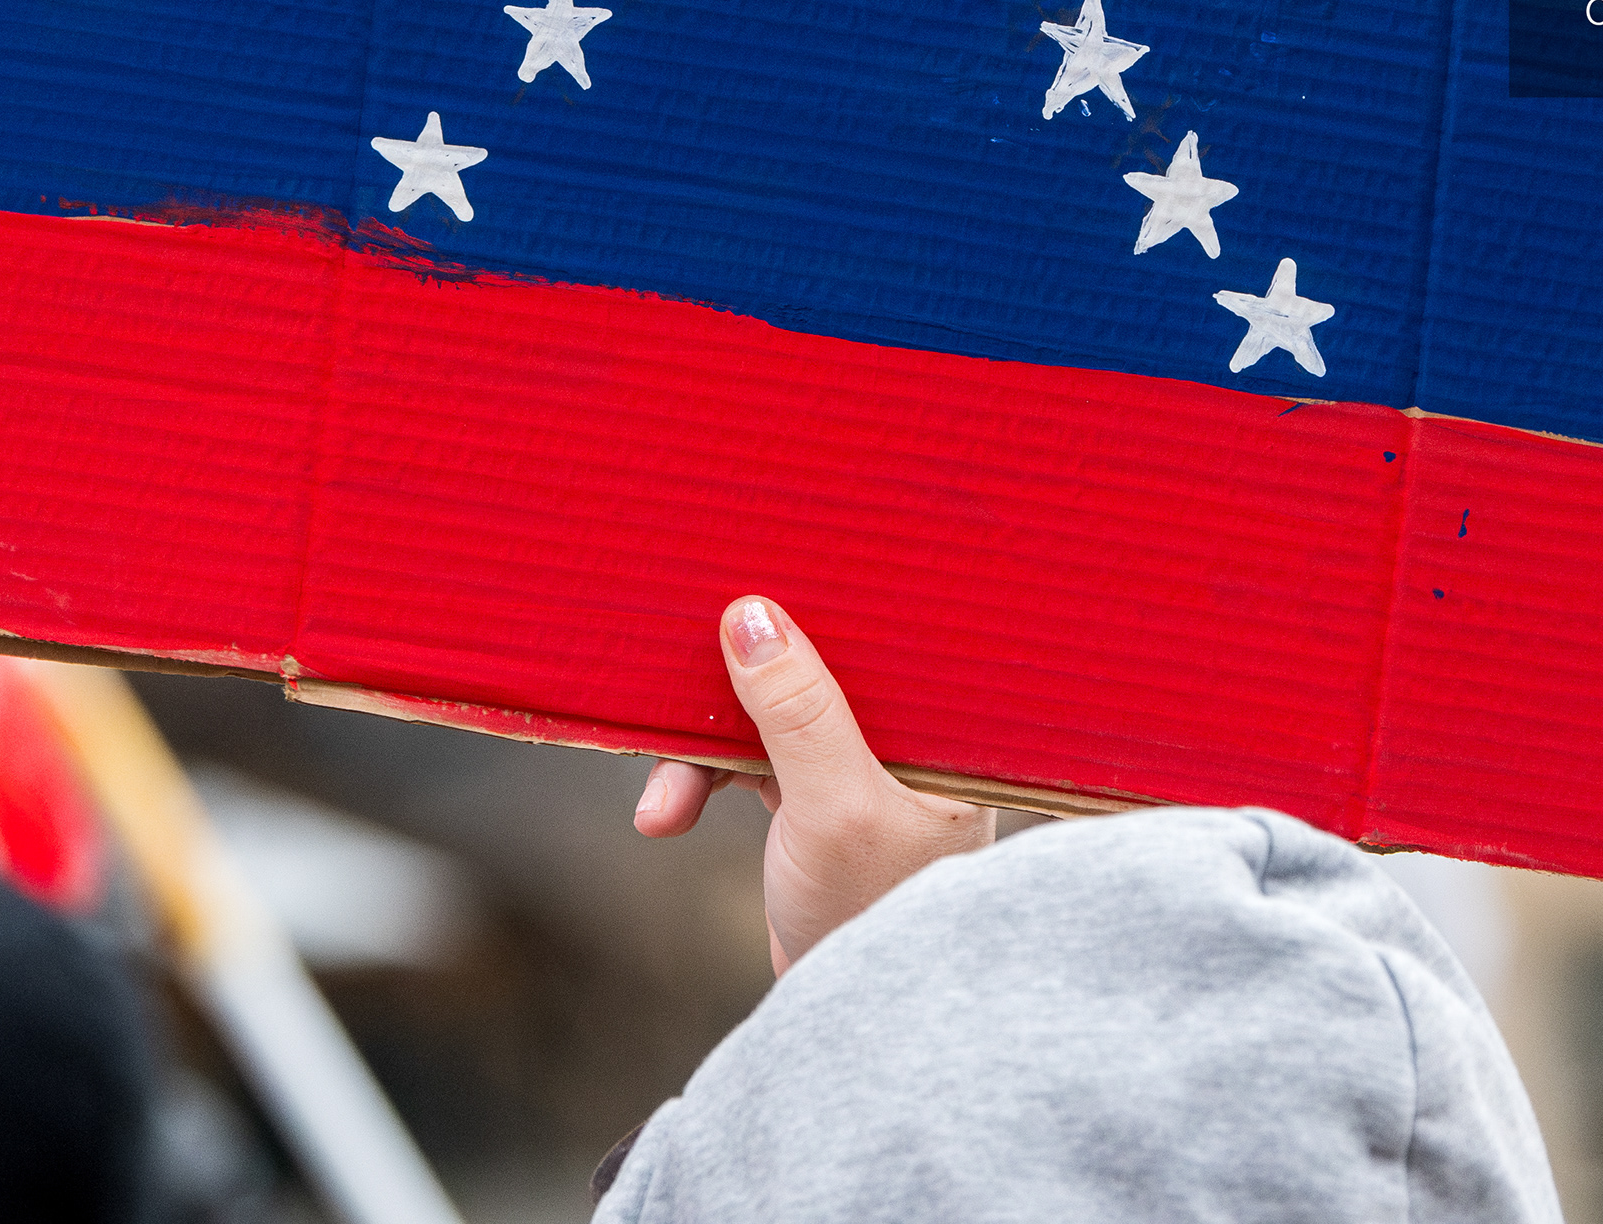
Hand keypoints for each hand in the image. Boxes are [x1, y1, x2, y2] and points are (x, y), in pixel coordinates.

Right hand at [631, 596, 991, 971]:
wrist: (859, 1024)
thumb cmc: (875, 913)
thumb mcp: (832, 806)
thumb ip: (797, 711)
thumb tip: (751, 614)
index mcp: (939, 721)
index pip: (876, 631)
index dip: (812, 601)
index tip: (740, 577)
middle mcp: (901, 731)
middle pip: (805, 666)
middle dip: (730, 682)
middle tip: (670, 679)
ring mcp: (853, 764)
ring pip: (762, 714)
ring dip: (700, 750)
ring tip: (663, 803)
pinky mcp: (812, 798)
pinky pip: (744, 760)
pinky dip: (700, 782)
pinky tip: (663, 816)